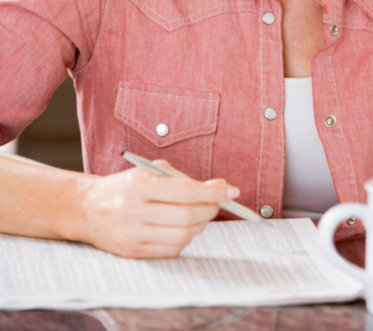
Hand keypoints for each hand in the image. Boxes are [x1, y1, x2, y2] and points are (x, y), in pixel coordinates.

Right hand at [77, 159, 239, 258]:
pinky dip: (184, 239)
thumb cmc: (125, 186)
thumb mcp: (151, 172)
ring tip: (198, 215)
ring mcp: (132, 234)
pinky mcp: (133, 252)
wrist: (88, 208)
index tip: (232, 190)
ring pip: (182, 236)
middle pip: (187, 217)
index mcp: (139, 185)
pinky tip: (182, 228)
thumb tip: (220, 186)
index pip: (186, 191)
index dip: (213, 192)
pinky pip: (171, 250)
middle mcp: (134, 210)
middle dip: (209, 210)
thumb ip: (185, 179)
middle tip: (215, 203)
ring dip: (199, 226)